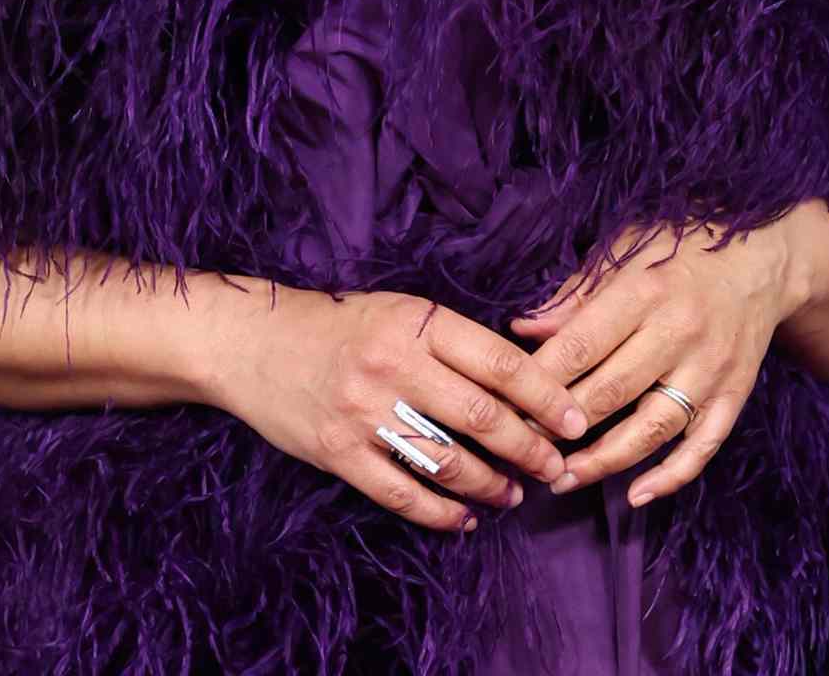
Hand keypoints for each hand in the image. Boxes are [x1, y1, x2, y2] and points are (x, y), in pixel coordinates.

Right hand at [215, 286, 589, 534]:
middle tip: (556, 468)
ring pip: (447, 461)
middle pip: (481, 416)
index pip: (498, 362)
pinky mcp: (338, 452)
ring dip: (492, 485)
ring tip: (513, 494)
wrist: (252, 342)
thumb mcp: (399, 311)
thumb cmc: (339, 324)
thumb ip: (452, 340)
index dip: (545, 396)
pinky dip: (441, 513)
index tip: (576, 421)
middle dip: (530, 448)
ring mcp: (363, 411)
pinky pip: (403, 493)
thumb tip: (522, 378)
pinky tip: (463, 517)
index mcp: (416, 322)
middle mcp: (393, 364)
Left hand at [507, 217, 808, 510]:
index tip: (508, 402)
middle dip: (562, 425)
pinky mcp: (734, 396)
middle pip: (612, 392)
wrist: (763, 258)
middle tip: (524, 447)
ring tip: (563, 480)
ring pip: (652, 429)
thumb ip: (577, 293)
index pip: (582, 345)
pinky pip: (703, 447)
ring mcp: (711, 370)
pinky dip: (670, 477)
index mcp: (645, 292)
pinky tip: (635, 495)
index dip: (542, 379)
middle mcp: (679, 334)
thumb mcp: (626, 249)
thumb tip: (525, 328)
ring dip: (604, 461)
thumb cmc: (681, 246)